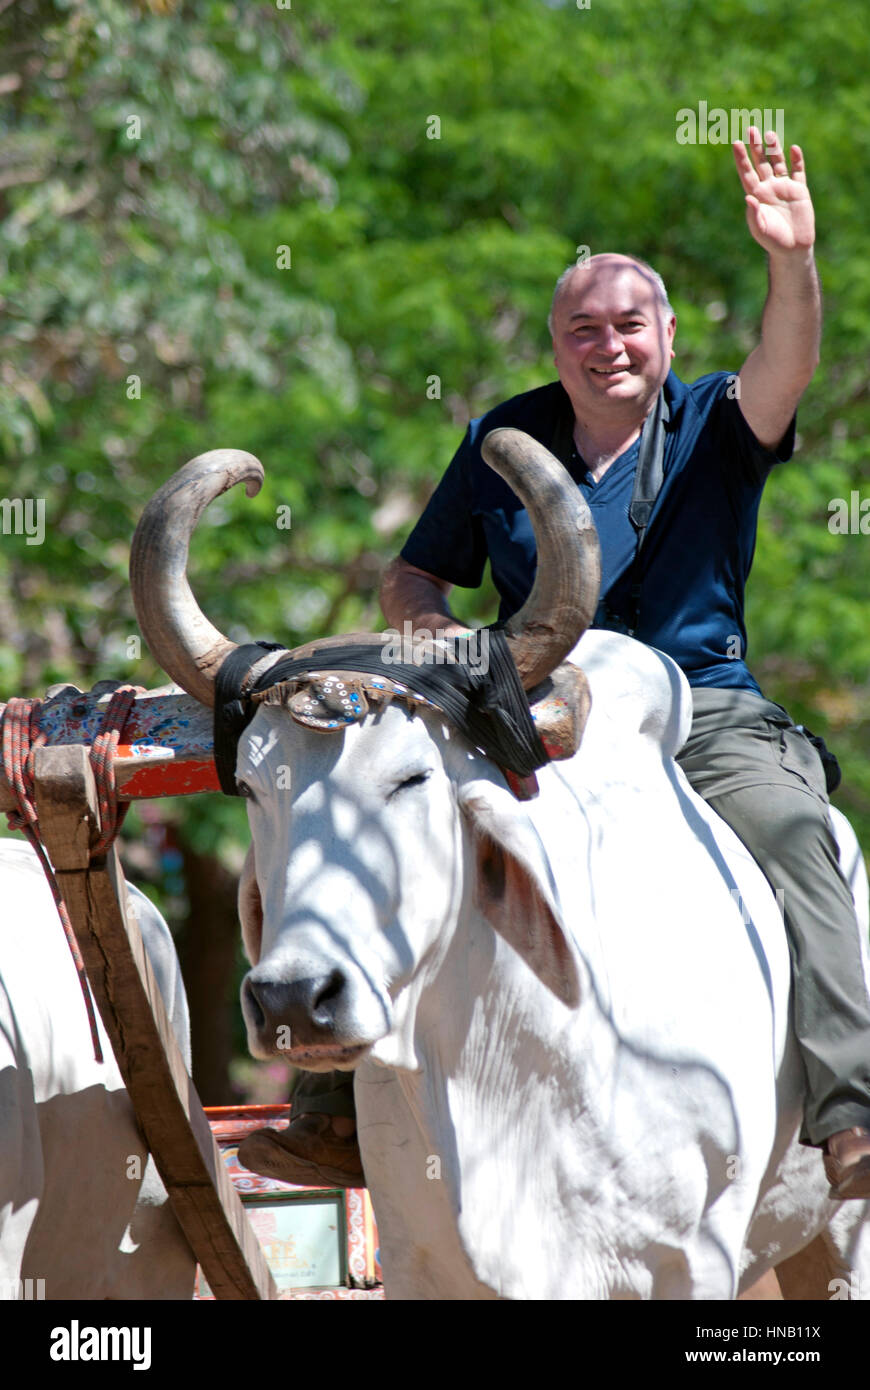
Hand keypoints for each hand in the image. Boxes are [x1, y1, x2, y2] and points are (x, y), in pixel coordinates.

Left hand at [732, 126, 814, 254]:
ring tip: (770, 134)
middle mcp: (769, 188)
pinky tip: (794, 149)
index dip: (741, 158)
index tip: (735, 143)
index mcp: (756, 195)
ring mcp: (784, 187)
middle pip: (761, 163)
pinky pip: (798, 172)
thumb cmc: (772, 241)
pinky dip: (797, 160)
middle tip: (751, 128)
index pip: (746, 173)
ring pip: (778, 163)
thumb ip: (754, 213)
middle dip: (756, 147)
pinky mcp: (800, 190)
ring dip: (774, 149)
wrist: (792, 249)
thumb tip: (748, 197)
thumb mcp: (759, 229)